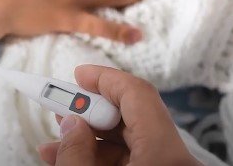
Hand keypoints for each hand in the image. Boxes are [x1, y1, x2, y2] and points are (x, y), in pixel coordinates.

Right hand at [37, 65, 197, 165]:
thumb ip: (76, 152)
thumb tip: (70, 122)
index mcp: (165, 155)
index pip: (138, 94)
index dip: (105, 78)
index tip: (78, 75)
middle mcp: (176, 160)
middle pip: (132, 119)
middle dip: (91, 114)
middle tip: (60, 111)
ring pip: (131, 142)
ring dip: (91, 140)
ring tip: (55, 145)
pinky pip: (135, 160)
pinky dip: (103, 157)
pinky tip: (72, 159)